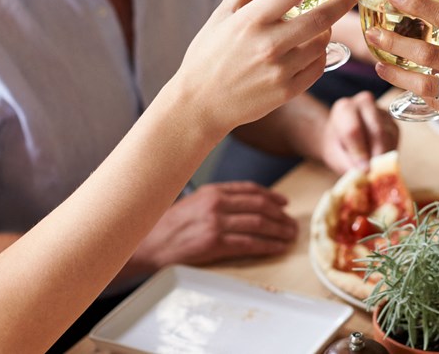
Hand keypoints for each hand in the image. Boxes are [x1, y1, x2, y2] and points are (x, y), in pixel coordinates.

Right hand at [133, 182, 297, 269]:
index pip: (251, 190)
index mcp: (212, 191)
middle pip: (260, 206)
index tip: (284, 203)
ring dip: (279, 230)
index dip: (271, 196)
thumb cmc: (167, 226)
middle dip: (280, 215)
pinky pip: (249, 244)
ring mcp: (216, 222)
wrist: (146, 245)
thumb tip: (246, 204)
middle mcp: (216, 203)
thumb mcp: (193, 203)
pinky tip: (277, 248)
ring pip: (259, 224)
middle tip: (292, 223)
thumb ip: (217, 200)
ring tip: (290, 235)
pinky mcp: (214, 243)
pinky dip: (267, 245)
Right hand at [172, 0, 359, 136]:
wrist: (200, 104)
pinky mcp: (287, 91)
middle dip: (342, 3)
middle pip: (319, 19)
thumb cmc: (207, 56)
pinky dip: (320, 55)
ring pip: (322, 44)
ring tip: (323, 25)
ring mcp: (280, 70)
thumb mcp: (219, 17)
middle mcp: (268, 45)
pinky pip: (318, 67)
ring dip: (327, 31)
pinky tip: (313, 49)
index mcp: (250, 21)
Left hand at [317, 92, 399, 173]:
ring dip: (384, 156)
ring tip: (375, 170)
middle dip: (377, 154)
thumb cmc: (337, 146)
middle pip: (377, 130)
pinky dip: (389, 154)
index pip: (354, 130)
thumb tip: (366, 173)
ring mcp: (382, 112)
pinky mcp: (393, 123)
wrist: (343, 136)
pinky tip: (380, 162)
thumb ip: (347, 163)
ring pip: (389, 136)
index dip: (360, 151)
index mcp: (344, 108)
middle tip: (375, 173)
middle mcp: (365, 103)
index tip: (364, 170)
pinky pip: (396, 141)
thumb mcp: (335, 155)